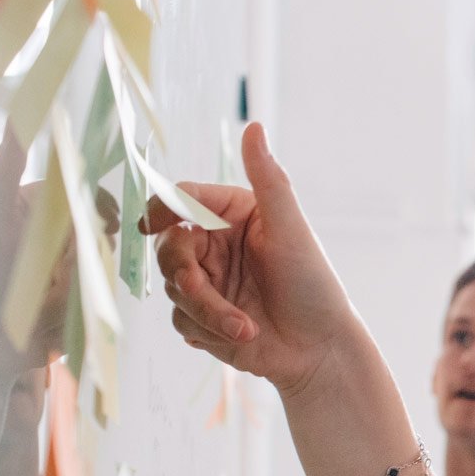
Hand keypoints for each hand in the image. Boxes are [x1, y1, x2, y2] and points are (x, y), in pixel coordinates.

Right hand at [147, 122, 362, 398]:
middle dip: (184, 273)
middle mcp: (214, 244)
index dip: (162, 209)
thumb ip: (269, 180)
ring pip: (173, 289)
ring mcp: (207, 281)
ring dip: (206, 311)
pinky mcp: (202, 318)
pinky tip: (242, 336)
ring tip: (244, 327)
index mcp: (231, 214)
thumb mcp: (292, 229)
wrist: (321, 349)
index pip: (182, 199)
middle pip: (169, 247)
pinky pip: (181, 321)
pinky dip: (208, 332)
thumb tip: (253, 126)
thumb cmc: (314, 284)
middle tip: (199, 288)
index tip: (153, 224)